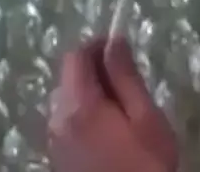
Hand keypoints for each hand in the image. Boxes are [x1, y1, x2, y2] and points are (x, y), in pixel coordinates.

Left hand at [48, 37, 177, 171]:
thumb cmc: (145, 165)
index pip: (75, 55)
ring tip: (124, 111)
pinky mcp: (58, 155)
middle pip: (69, 76)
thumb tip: (114, 40)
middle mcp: (56, 116)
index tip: (121, 47)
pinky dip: (85, 114)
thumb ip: (125, 77)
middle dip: (95, 70)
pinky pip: (67, 121)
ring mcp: (54, 138)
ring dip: (91, 93)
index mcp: (77, 103)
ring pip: (68, 99)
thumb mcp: (145, 118)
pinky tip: (110, 131)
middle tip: (129, 83)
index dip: (97, 45)